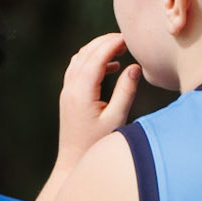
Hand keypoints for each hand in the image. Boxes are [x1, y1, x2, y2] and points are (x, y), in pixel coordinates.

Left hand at [56, 35, 141, 167]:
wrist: (73, 162)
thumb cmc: (98, 144)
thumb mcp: (117, 119)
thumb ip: (126, 91)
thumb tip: (134, 67)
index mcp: (81, 91)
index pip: (96, 57)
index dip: (112, 44)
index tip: (129, 38)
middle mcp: (70, 88)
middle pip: (86, 53)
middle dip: (105, 41)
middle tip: (126, 39)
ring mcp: (67, 91)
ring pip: (79, 58)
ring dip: (97, 49)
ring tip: (120, 48)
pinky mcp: (69, 96)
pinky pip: (78, 69)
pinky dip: (92, 61)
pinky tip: (111, 67)